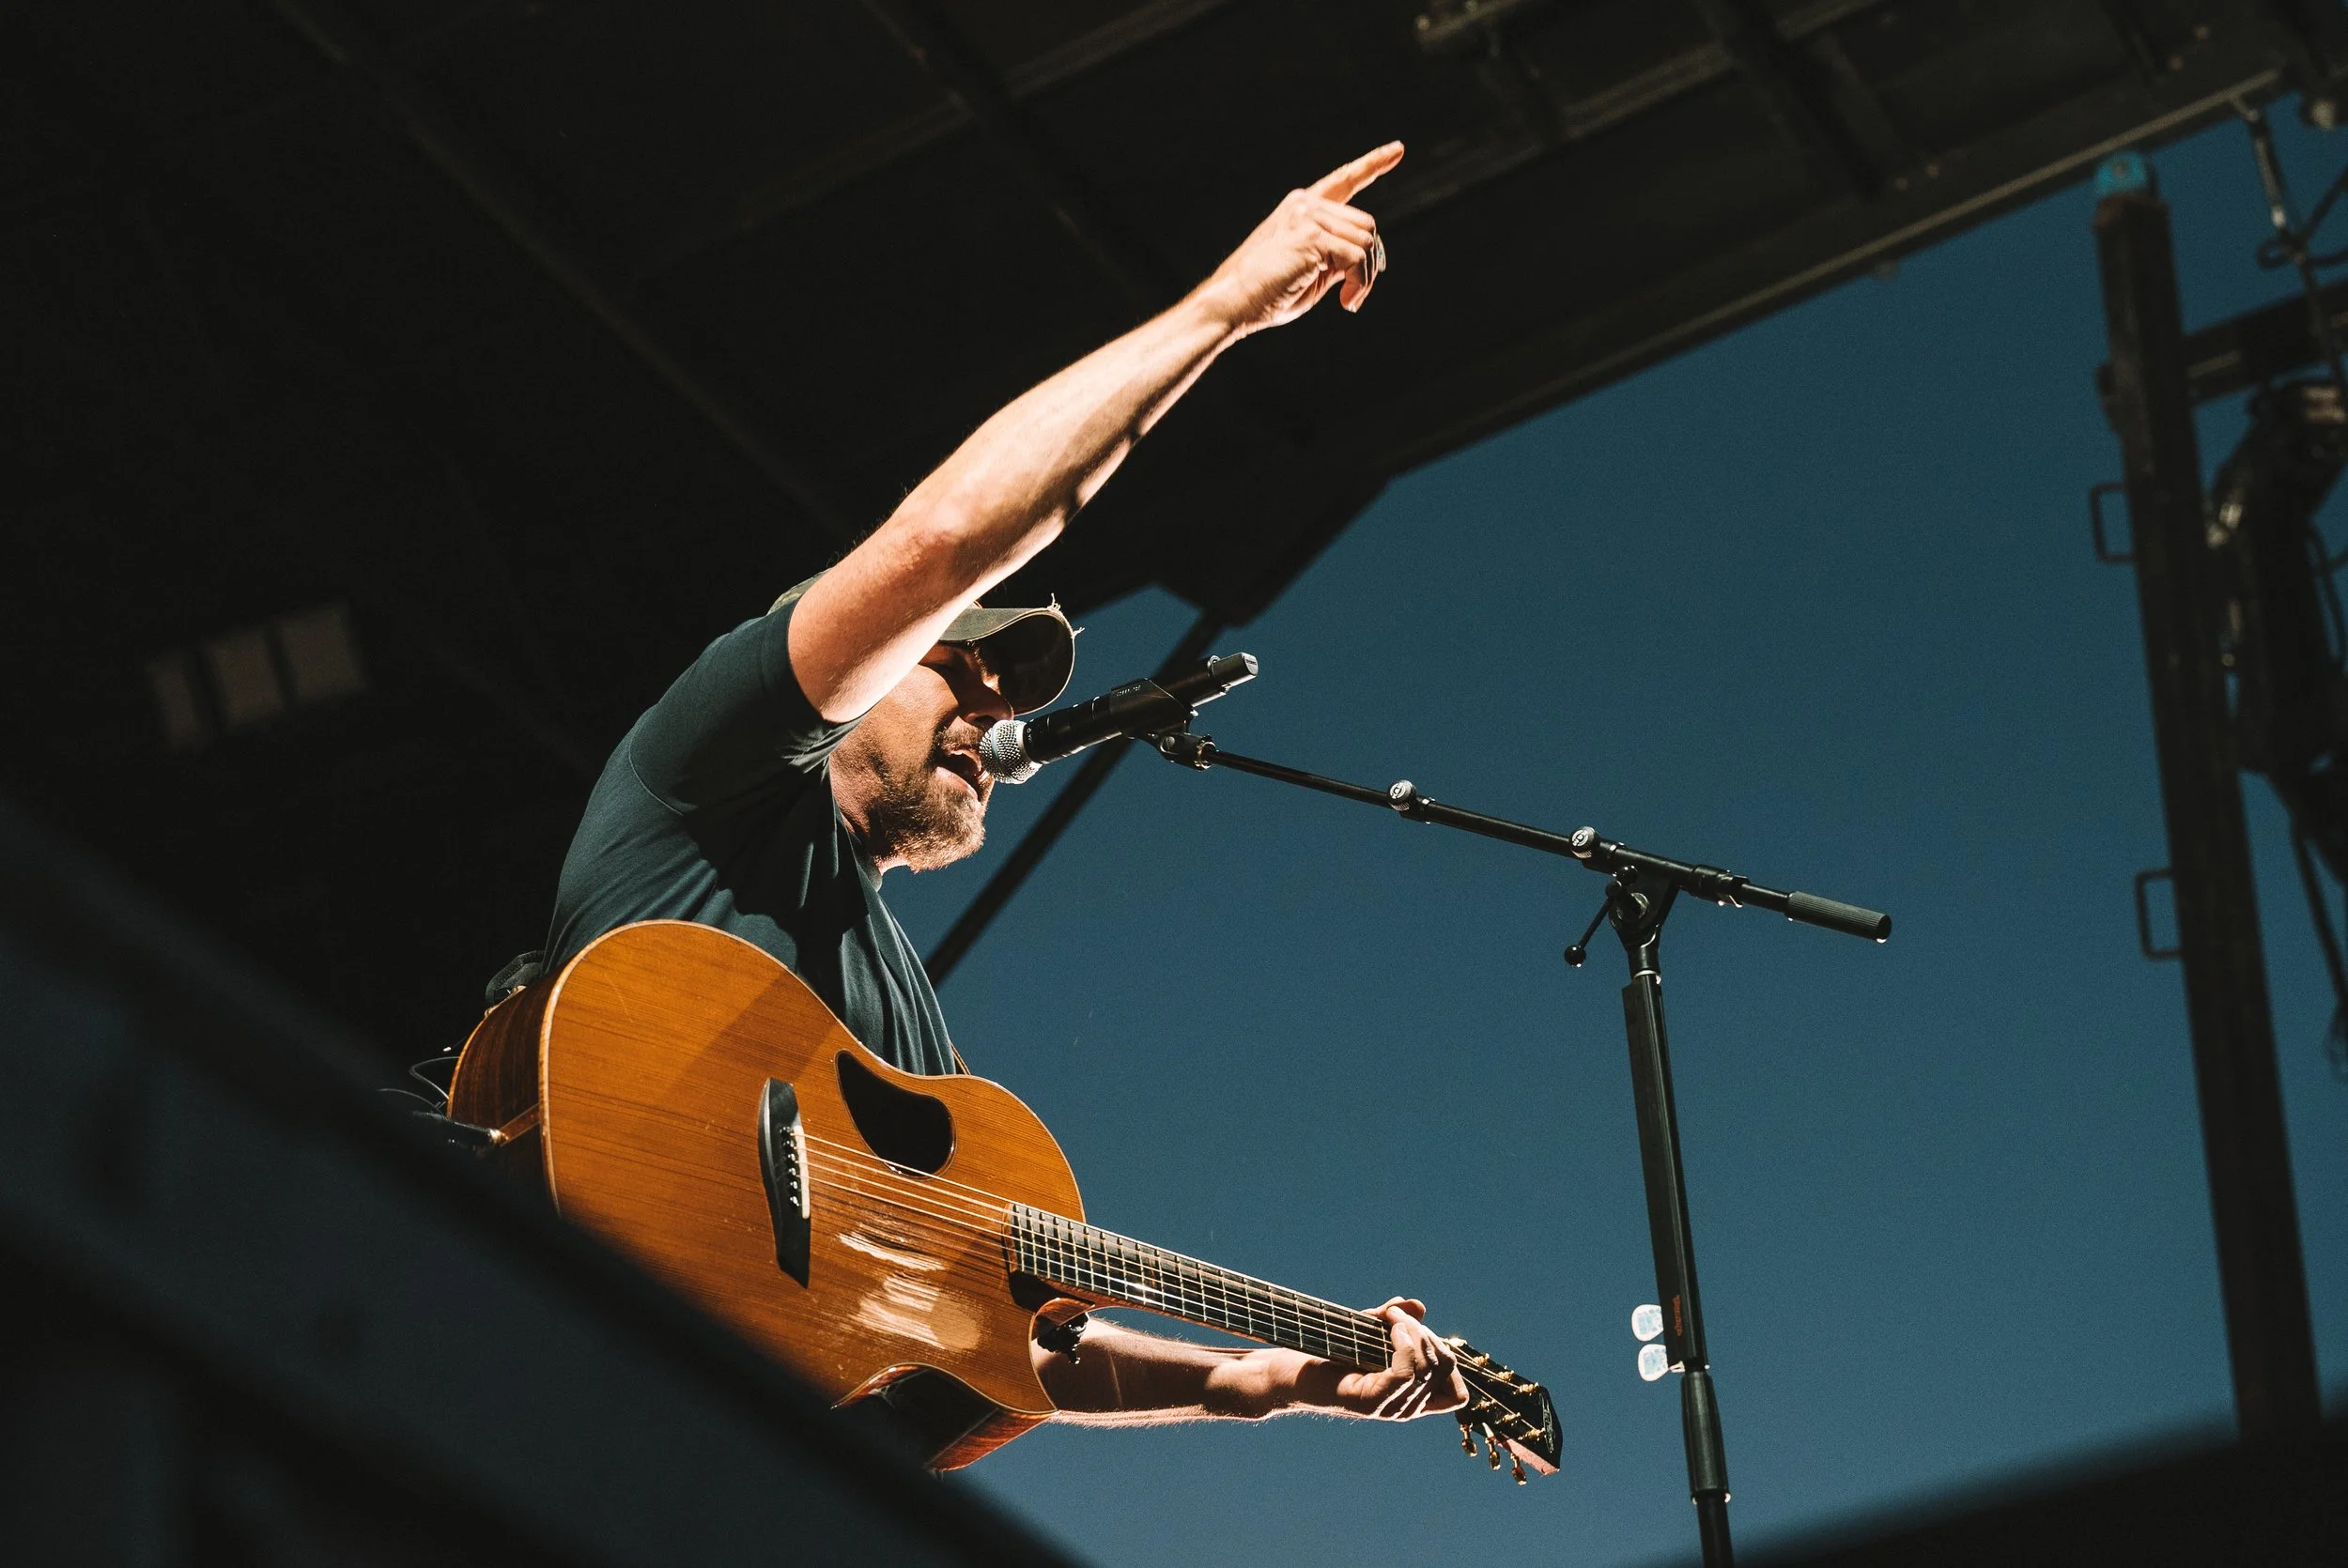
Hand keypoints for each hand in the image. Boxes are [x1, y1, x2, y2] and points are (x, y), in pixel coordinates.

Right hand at [1194, 142, 1403, 337]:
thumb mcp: (1313, 271)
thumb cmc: (1268, 294)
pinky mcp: (1312, 234)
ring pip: (1367, 242)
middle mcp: (1305, 203)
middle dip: (1368, 264)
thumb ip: (1338, 256)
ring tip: (1347, 301)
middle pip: (1366, 224)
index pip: (1343, 181)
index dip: (1373, 164)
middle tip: (1353, 296)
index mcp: (1301, 207)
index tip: (1398, 149)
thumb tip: (1370, 257)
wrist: (1233, 301)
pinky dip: (1359, 283)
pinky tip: (1345, 302)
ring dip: (1364, 278)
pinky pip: (1358, 257)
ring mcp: (1307, 215)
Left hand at [1330, 1298, 1467, 1420]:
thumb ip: (1394, 1320)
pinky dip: (1403, 1344)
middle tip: (1396, 1316)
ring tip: (1390, 1318)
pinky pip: (1406, 1373)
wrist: (1290, 1375)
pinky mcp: (1371, 1402)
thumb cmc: (1327, 1354)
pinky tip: (1390, 1329)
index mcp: (1410, 1397)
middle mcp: (1405, 1408)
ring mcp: (1390, 1408)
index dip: (1447, 1359)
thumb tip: (1417, 1306)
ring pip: (1429, 1368)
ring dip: (1414, 1332)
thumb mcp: (1368, 1331)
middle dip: (1427, 1333)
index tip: (1419, 1333)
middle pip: (1445, 1368)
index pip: (1457, 1394)